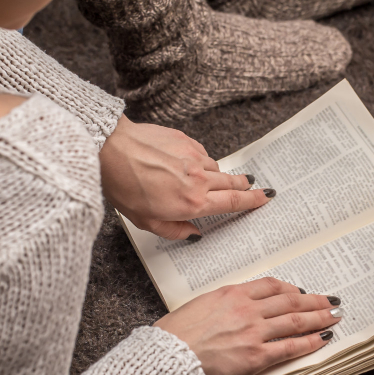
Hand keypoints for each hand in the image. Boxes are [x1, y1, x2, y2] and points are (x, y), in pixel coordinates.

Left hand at [98, 116, 272, 239]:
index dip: (253, 201)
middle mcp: (198, 178)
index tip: (265, 198)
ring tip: (210, 181)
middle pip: (233, 183)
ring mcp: (193, 156)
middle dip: (245, 186)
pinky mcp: (184, 140)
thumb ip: (175, 230)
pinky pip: (201, 153)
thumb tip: (193, 234)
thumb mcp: (146, 222)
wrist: (109, 149)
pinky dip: (200, 161)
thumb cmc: (123, 185)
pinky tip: (187, 165)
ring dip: (218, 176)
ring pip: (216, 168)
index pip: (233, 202)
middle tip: (253, 187)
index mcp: (192, 202)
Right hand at [155, 278, 342, 374]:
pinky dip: (309, 342)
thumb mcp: (200, 305)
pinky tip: (322, 339)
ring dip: (318, 317)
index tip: (301, 290)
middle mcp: (247, 309)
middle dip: (314, 301)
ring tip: (334, 316)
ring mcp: (254, 331)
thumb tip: (238, 306)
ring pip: (295, 320)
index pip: (271, 286)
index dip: (291, 288)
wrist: (168, 355)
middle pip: (290, 300)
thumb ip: (224, 303)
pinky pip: (290, 347)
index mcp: (233, 294)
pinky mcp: (256, 355)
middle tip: (330, 301)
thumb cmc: (176, 333)